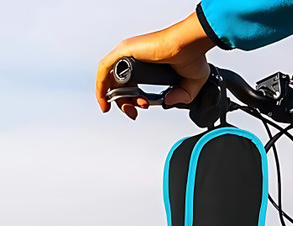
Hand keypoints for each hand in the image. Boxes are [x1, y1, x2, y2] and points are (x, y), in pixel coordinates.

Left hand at [95, 12, 214, 119]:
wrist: (191, 45)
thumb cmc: (192, 56)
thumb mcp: (189, 86)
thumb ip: (179, 98)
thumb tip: (166, 102)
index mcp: (148, 64)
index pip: (131, 85)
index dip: (133, 101)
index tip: (141, 108)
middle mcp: (136, 58)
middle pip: (119, 84)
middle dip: (124, 104)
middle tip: (133, 112)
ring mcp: (129, 54)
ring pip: (110, 78)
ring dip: (115, 98)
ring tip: (125, 108)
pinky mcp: (125, 51)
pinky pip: (104, 69)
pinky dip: (101, 85)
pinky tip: (104, 99)